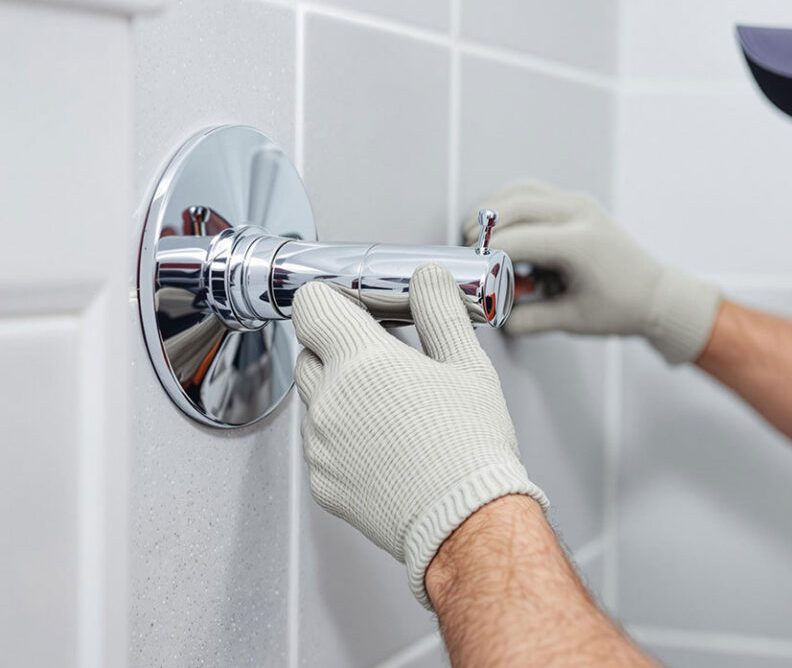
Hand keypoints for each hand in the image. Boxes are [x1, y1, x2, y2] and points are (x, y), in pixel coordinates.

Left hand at [291, 263, 547, 608]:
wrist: (468, 522)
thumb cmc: (472, 449)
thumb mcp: (468, 365)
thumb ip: (440, 312)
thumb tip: (428, 278)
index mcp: (362, 362)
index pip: (311, 306)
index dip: (331, 301)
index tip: (352, 308)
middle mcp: (330, 402)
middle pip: (309, 352)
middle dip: (338, 348)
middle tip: (383, 359)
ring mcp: (321, 447)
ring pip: (315, 402)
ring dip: (341, 396)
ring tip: (393, 411)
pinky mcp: (323, 484)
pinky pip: (321, 448)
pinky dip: (344, 441)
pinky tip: (386, 448)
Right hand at [464, 179, 722, 363]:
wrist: (655, 293)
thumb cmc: (620, 308)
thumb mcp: (571, 320)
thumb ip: (528, 319)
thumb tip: (492, 316)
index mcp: (579, 244)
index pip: (516, 240)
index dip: (485, 255)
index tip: (471, 272)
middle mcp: (578, 213)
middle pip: (512, 206)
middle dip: (481, 228)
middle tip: (468, 253)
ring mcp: (578, 202)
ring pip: (519, 191)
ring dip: (493, 211)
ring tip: (479, 239)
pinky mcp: (575, 202)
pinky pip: (532, 191)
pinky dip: (509, 204)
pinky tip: (501, 228)